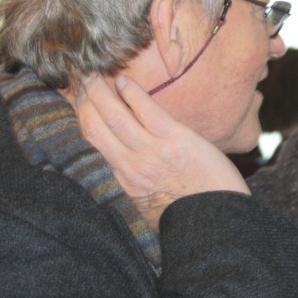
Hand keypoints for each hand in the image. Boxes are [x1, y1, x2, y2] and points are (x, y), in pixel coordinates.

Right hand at [75, 74, 248, 230]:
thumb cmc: (191, 215)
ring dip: (100, 91)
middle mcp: (131, 166)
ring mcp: (152, 152)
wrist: (219, 223)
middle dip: (84, 99)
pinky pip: (146, 110)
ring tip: (92, 73)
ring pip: (114, 116)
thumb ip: (137, 184)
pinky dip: (131, 93)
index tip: (78, 98)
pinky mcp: (176, 139)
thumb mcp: (151, 205)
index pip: (94, 141)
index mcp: (125, 181)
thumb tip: (129, 170)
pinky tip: (123, 80)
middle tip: (80, 78)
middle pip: (95, 126)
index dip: (83, 116)